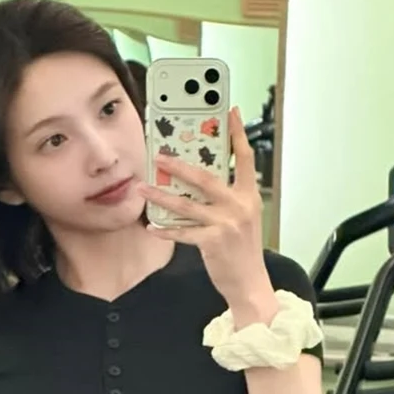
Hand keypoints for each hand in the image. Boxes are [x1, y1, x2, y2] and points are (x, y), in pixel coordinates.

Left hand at [145, 107, 275, 322]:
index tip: (231, 110)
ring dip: (162, 195)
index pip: (245, 158)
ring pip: (187, 204)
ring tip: (143, 187)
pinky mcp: (213, 242)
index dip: (237, 133)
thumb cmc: (243, 249)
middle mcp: (240, 205)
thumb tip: (199, 178)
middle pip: (207, 177)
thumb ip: (227, 197)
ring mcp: (227, 224)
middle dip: (180, 165)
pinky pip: (183, 232)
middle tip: (159, 155)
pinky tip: (152, 226)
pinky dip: (166, 229)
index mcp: (249, 195)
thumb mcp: (243, 217)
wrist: (250, 283)